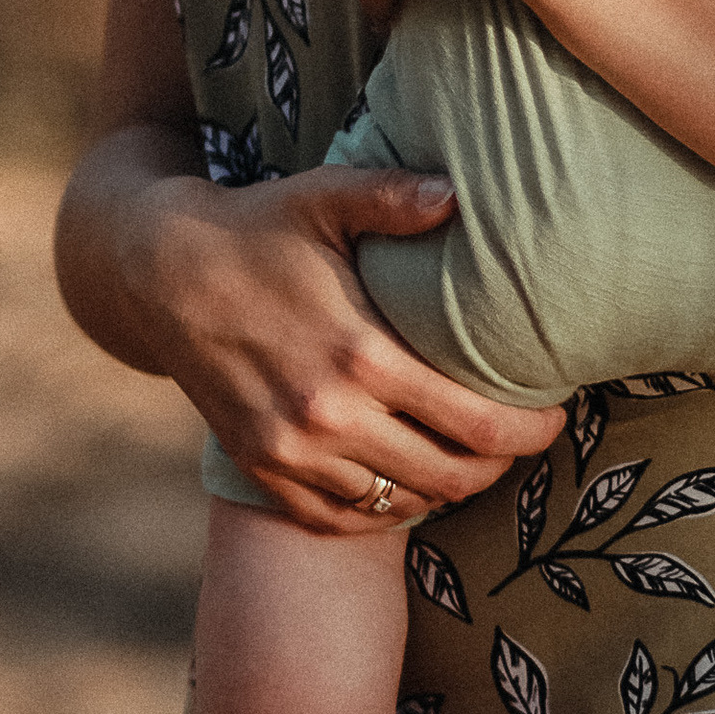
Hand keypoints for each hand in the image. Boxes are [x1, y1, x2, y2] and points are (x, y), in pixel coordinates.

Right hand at [131, 154, 560, 527]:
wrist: (159, 274)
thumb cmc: (257, 227)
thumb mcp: (325, 197)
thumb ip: (395, 196)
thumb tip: (459, 194)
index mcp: (360, 353)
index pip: (476, 422)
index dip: (531, 432)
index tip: (555, 417)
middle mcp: (326, 416)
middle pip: (449, 476)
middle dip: (500, 466)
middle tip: (522, 442)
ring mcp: (289, 452)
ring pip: (397, 503)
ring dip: (445, 489)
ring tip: (470, 458)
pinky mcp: (259, 469)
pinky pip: (338, 519)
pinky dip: (382, 511)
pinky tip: (406, 484)